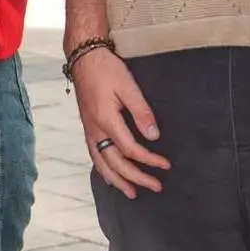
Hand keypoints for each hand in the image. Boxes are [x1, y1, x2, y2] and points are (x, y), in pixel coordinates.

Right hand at [72, 48, 169, 198]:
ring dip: (117, 179)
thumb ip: (142, 113)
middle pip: (115, 163)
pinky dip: (102, 168)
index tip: (165, 165)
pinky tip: (108, 174)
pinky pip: (93, 154)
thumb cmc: (106, 70)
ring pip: (101, 162)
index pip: (131, 149)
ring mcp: (89, 129)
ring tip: (130, 192)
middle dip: (136, 177)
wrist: (84, 58)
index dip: (150, 160)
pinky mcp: (87, 126)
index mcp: (107, 121)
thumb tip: (154, 136)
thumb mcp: (128, 87)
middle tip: (155, 186)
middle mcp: (95, 130)